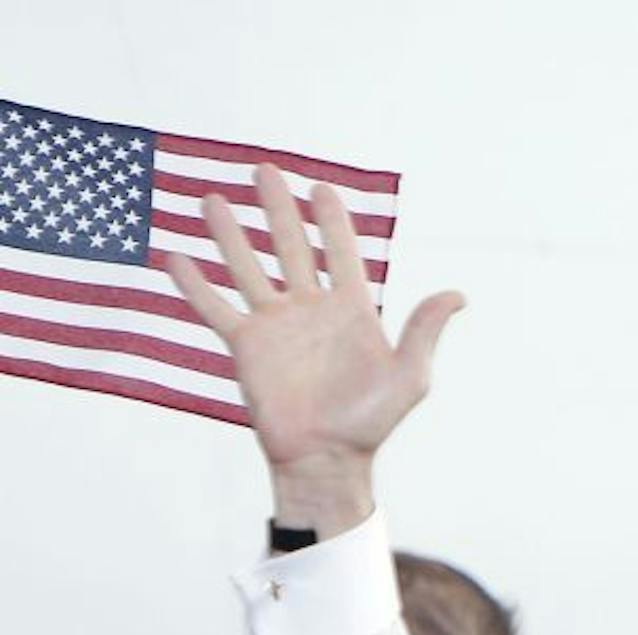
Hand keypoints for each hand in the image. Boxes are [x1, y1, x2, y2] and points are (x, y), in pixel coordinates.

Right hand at [168, 166, 464, 536]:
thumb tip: (459, 294)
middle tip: (264, 170)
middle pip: (290, 246)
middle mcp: (311, 310)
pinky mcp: (246, 347)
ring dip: (229, 234)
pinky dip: (194, 284)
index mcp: (352, 311)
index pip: (340, 252)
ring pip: (247, 267)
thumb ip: (426, 330)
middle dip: (277, 209)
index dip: (331, 220)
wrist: (327, 458)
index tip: (321, 188)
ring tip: (213, 199)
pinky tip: (174, 256)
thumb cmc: (372, 422)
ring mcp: (276, 326)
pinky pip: (215, 309)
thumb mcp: (410, 375)